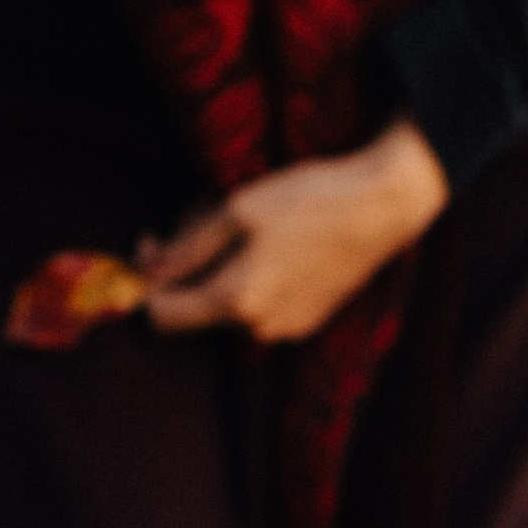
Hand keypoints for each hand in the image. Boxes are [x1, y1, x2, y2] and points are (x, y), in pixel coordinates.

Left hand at [142, 121, 448, 345]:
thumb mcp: (235, 210)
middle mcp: (260, 328)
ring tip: (242, 222)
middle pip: (194, 307)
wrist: (382, 206)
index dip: (147, 279)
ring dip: (219, 267)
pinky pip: (258, 305)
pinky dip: (249, 276)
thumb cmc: (309, 200)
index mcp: (237, 301)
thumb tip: (146, 272)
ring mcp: (287, 328)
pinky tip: (270, 240)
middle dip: (188, 264)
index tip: (152, 240)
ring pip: (226, 304)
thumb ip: (185, 248)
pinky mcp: (308, 320)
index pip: (161, 317)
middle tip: (204, 212)